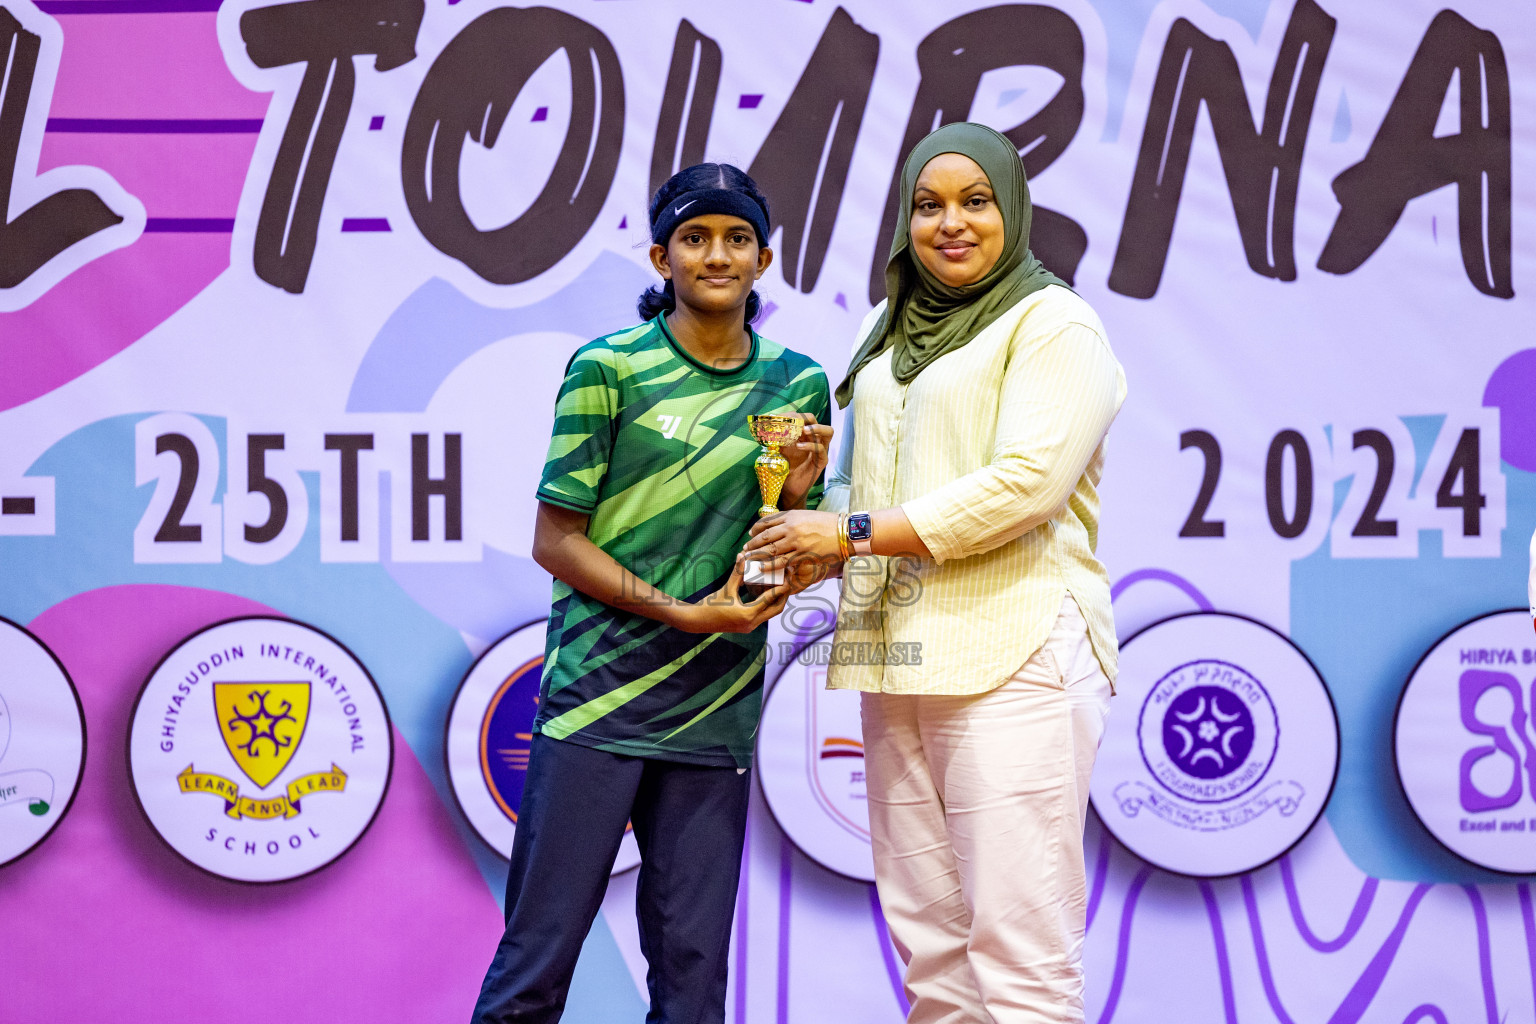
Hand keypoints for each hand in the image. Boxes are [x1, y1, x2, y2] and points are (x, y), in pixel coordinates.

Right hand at [673, 555, 788, 632]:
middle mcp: (752, 623)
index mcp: (748, 614)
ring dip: (776, 600)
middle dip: (783, 595)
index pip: (771, 599)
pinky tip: (765, 591)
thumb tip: (743, 555)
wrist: (696, 621)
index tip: (787, 576)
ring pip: (770, 612)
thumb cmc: (709, 605)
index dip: (781, 587)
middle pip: (776, 609)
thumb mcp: (726, 588)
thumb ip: (738, 572)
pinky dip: (766, 603)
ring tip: (779, 584)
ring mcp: (749, 626)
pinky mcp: (746, 626)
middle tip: (788, 580)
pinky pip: (762, 614)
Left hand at [744, 509, 842, 577]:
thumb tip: (775, 526)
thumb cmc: (826, 523)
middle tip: (744, 551)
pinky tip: (762, 569)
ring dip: (757, 556)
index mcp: (791, 516)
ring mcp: (796, 541)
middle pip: (765, 537)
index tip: (750, 535)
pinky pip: (782, 562)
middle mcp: (791, 527)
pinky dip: (770, 566)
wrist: (845, 531)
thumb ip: (790, 519)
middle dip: (752, 545)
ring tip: (748, 561)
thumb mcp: (806, 516)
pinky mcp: (803, 554)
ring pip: (770, 550)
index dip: (755, 529)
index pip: (766, 522)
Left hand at [779, 413, 832, 509]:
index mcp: (805, 436)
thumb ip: (779, 437)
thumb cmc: (785, 468)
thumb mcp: (780, 449)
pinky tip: (799, 447)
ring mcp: (820, 450)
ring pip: (828, 432)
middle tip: (797, 421)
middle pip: (818, 422)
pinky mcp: (822, 461)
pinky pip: (821, 449)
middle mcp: (814, 440)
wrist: (788, 487)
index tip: (783, 417)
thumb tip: (769, 423)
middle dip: (808, 419)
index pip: (806, 419)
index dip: (797, 415)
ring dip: (816, 428)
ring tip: (804, 430)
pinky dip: (810, 445)